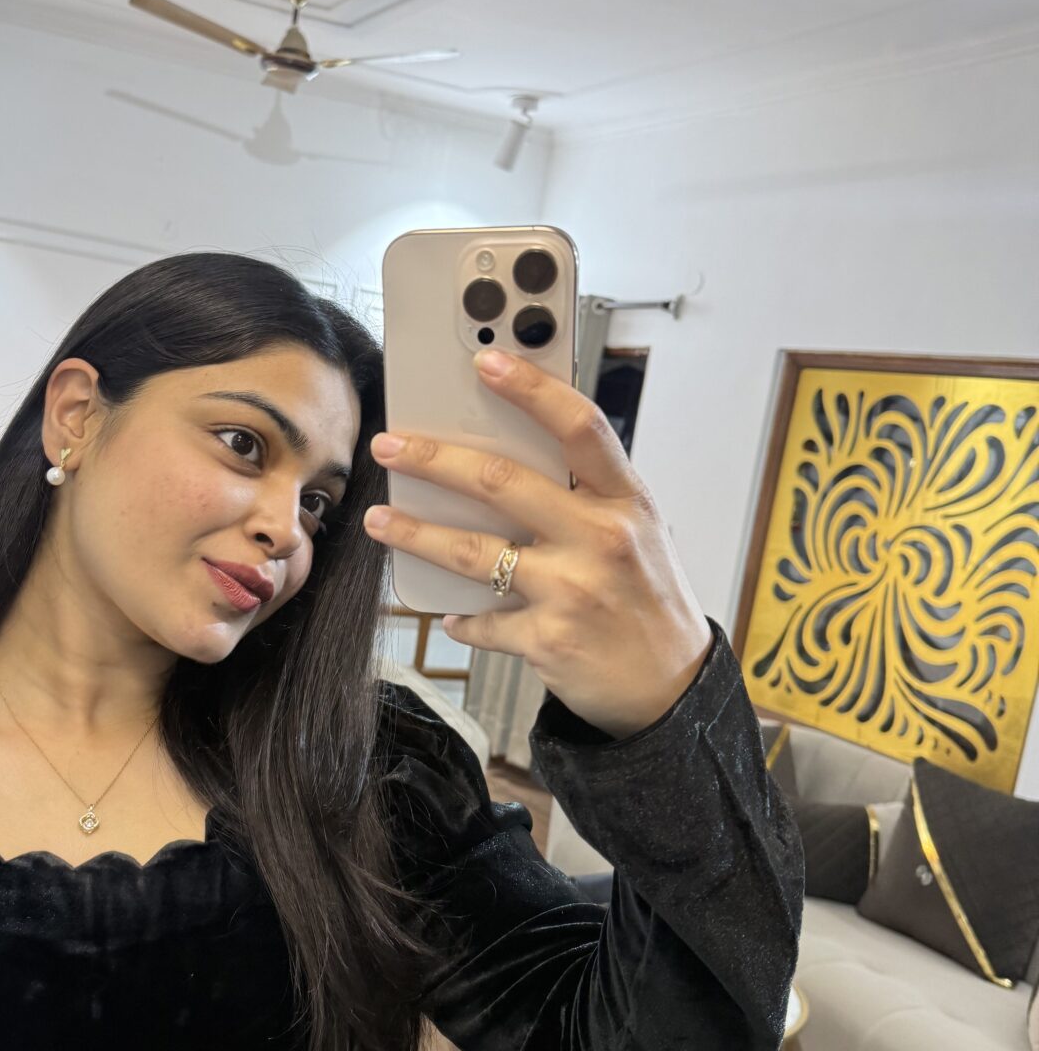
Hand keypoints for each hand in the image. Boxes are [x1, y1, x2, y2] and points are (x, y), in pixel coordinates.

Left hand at [362, 347, 711, 740]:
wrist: (672, 689)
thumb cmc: (648, 599)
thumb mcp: (639, 533)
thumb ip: (586, 496)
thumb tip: (508, 455)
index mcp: (627, 502)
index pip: (580, 426)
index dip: (531, 388)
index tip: (485, 361)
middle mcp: (603, 539)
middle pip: (501, 483)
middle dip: (433, 460)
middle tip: (389, 446)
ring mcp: (573, 591)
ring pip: (470, 551)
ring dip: (414, 534)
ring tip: (378, 520)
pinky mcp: (548, 640)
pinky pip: (481, 620)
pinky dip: (459, 617)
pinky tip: (445, 612)